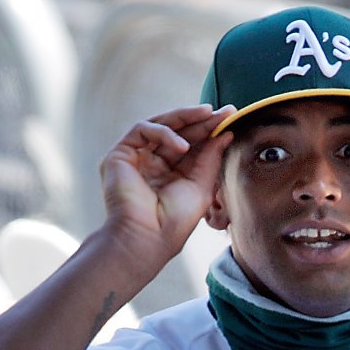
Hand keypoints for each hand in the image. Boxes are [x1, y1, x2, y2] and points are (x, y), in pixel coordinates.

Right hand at [98, 104, 233, 266]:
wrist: (146, 238)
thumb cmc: (173, 222)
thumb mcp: (201, 186)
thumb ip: (210, 158)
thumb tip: (225, 133)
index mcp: (171, 174)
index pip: (191, 144)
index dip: (209, 130)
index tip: (229, 117)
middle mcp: (152, 163)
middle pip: (177, 131)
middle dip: (200, 120)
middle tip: (222, 111)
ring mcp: (135, 158)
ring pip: (159, 124)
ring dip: (184, 117)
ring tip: (208, 116)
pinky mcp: (120, 154)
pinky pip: (142, 129)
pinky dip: (164, 133)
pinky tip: (182, 146)